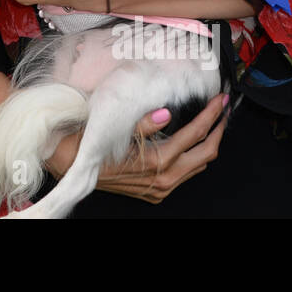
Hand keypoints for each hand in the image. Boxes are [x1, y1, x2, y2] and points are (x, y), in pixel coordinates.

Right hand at [48, 93, 226, 202]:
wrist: (69, 166)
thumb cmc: (89, 143)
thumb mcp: (115, 128)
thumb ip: (143, 123)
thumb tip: (166, 113)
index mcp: (156, 161)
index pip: (195, 134)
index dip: (211, 115)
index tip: (219, 100)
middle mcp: (162, 178)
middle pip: (205, 153)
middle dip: (218, 130)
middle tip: (222, 110)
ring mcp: (160, 188)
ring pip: (198, 166)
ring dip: (207, 144)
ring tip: (210, 124)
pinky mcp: (154, 192)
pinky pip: (184, 175)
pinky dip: (193, 157)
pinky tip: (188, 143)